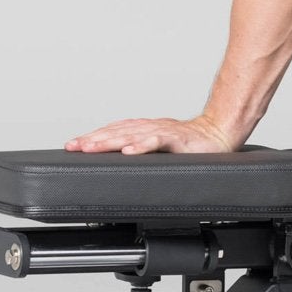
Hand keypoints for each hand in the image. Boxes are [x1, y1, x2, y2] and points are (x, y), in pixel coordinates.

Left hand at [65, 114, 238, 154]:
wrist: (219, 134)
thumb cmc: (190, 145)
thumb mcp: (160, 150)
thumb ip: (142, 152)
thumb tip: (119, 164)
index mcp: (143, 129)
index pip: (112, 131)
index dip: (92, 138)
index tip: (72, 146)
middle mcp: (149, 127)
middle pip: (116, 132)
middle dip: (93, 140)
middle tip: (74, 147)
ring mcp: (162, 131)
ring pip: (131, 134)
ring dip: (109, 141)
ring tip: (92, 148)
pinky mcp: (177, 138)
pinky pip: (157, 140)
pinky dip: (142, 145)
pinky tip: (129, 151)